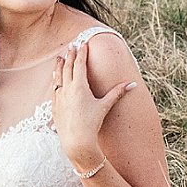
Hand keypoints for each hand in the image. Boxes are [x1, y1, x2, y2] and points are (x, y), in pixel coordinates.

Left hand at [51, 42, 134, 171]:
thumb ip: (117, 93)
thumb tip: (133, 84)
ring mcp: (59, 98)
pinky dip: (55, 80)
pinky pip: (54, 89)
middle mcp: (67, 89)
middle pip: (67, 68)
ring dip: (59, 66)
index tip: (82, 44)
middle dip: (70, 56)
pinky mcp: (54, 106)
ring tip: (60, 58)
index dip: (81, 54)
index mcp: (79, 86)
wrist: (76, 142)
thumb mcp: (105, 106)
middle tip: (71, 46)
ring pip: (58, 77)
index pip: (79, 65)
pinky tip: (55, 79)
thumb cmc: (91, 124)